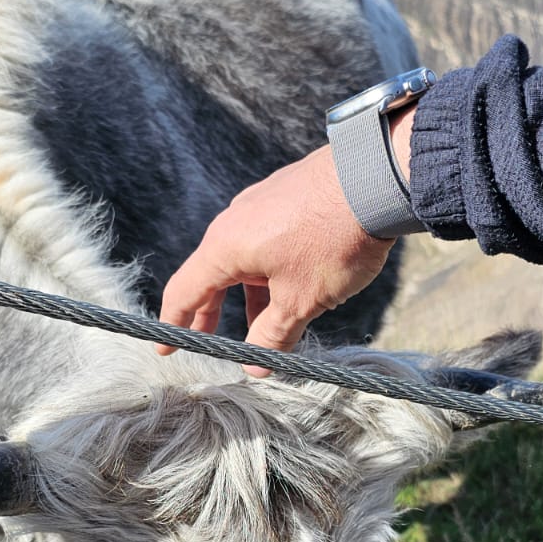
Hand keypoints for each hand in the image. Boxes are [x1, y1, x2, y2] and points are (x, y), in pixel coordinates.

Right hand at [158, 110, 415, 375]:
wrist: (376, 176)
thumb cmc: (332, 240)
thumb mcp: (301, 301)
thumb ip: (273, 337)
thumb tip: (255, 365)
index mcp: (225, 247)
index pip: (185, 291)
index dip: (174, 325)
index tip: (165, 350)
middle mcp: (234, 222)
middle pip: (214, 275)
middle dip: (213, 314)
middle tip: (211, 343)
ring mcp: (261, 205)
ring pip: (246, 261)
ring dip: (252, 297)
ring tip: (269, 327)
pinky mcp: (287, 196)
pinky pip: (267, 242)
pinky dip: (271, 272)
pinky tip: (296, 288)